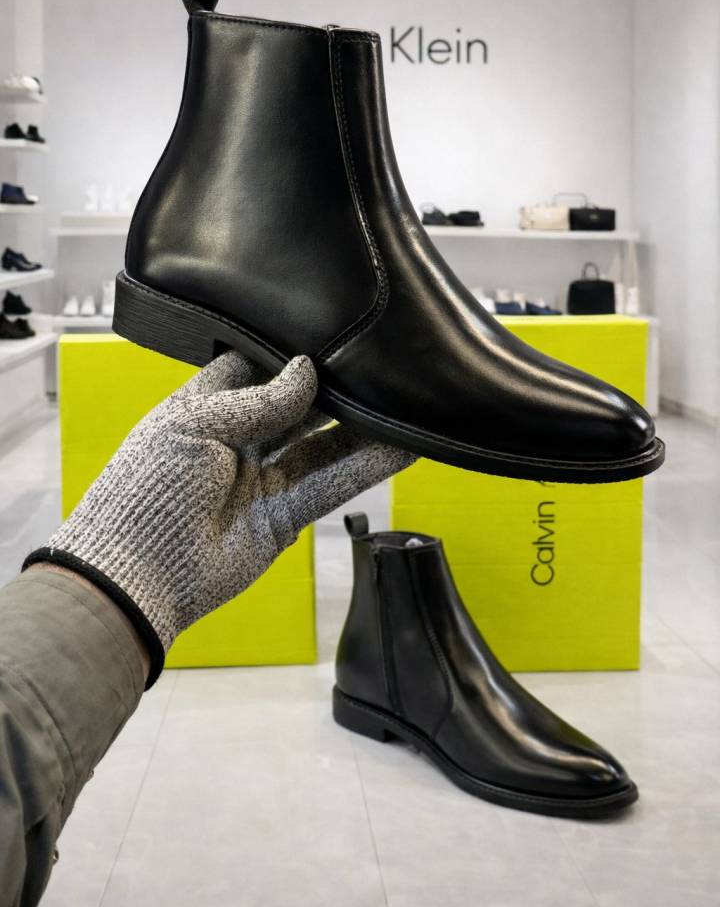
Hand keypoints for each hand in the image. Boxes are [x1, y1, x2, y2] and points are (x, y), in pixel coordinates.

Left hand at [28, 352, 414, 683]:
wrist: (137, 575)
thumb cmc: (148, 488)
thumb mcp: (197, 425)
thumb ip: (258, 400)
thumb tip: (306, 370)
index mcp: (204, 408)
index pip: (251, 366)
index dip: (286, 351)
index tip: (328, 330)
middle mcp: (236, 440)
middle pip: (295, 405)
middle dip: (332, 387)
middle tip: (376, 363)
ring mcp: (262, 478)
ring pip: (320, 444)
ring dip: (360, 427)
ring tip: (403, 402)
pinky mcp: (284, 515)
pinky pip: (330, 485)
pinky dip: (365, 467)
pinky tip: (401, 447)